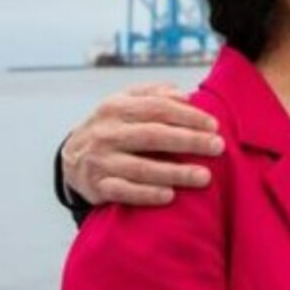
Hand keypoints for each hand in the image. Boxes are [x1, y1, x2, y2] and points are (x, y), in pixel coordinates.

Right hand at [61, 82, 222, 205]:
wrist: (71, 158)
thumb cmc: (114, 126)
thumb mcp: (126, 102)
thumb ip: (156, 94)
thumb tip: (186, 96)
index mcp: (116, 106)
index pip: (158, 108)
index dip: (188, 116)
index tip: (214, 126)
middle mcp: (106, 132)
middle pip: (154, 135)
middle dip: (189, 141)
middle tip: (218, 147)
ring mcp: (100, 160)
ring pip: (142, 167)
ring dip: (175, 173)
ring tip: (204, 177)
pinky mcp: (97, 186)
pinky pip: (124, 192)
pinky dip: (147, 194)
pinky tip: (170, 196)